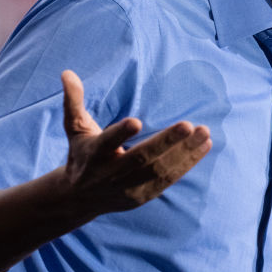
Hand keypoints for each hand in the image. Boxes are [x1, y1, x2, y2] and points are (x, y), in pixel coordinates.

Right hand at [61, 70, 211, 213]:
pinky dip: (188, 163)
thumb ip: (73, 101)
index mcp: (93, 155)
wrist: (79, 198)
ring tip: (204, 132)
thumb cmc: (81, 154)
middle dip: (166, 142)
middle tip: (188, 125)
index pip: (106, 142)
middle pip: (141, 159)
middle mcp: (110, 174)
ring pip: (159, 170)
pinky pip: (168, 179)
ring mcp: (127, 188)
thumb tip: (67, 72)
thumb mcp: (75, 129)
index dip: (120, 134)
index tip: (137, 121)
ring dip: (184, 152)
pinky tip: (204, 146)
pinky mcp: (142, 197)